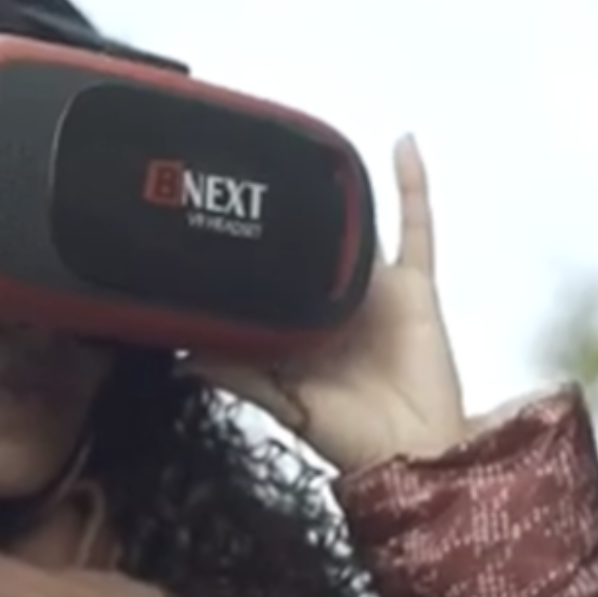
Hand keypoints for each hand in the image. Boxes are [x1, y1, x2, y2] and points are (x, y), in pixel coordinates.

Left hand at [182, 136, 467, 472]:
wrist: (415, 451)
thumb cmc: (347, 436)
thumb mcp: (282, 404)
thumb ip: (237, 376)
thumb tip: (180, 358)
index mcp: (296, 325)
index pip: (266, 276)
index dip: (245, 251)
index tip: (213, 214)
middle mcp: (330, 301)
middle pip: (306, 246)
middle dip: (288, 214)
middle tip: (255, 170)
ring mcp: (374, 289)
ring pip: (355, 229)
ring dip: (338, 196)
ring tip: (310, 152)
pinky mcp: (414, 285)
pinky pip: (417, 227)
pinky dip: (412, 186)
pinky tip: (401, 145)